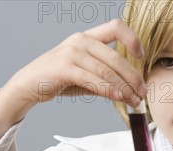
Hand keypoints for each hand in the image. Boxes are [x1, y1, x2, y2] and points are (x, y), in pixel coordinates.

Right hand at [0, 19, 146, 139]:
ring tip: (133, 100)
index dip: (132, 39)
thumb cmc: (59, 79)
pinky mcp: (64, 67)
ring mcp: (71, 52)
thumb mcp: (86, 75)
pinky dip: (108, 89)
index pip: (116, 27)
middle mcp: (80, 40)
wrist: (30, 85)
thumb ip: (107, 78)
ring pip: (106, 70)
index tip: (141, 57)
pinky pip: (92, 79)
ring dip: (123, 87)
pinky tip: (118, 97)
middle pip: (116, 56)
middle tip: (142, 92)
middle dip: (133, 77)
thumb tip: (131, 91)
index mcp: (88, 37)